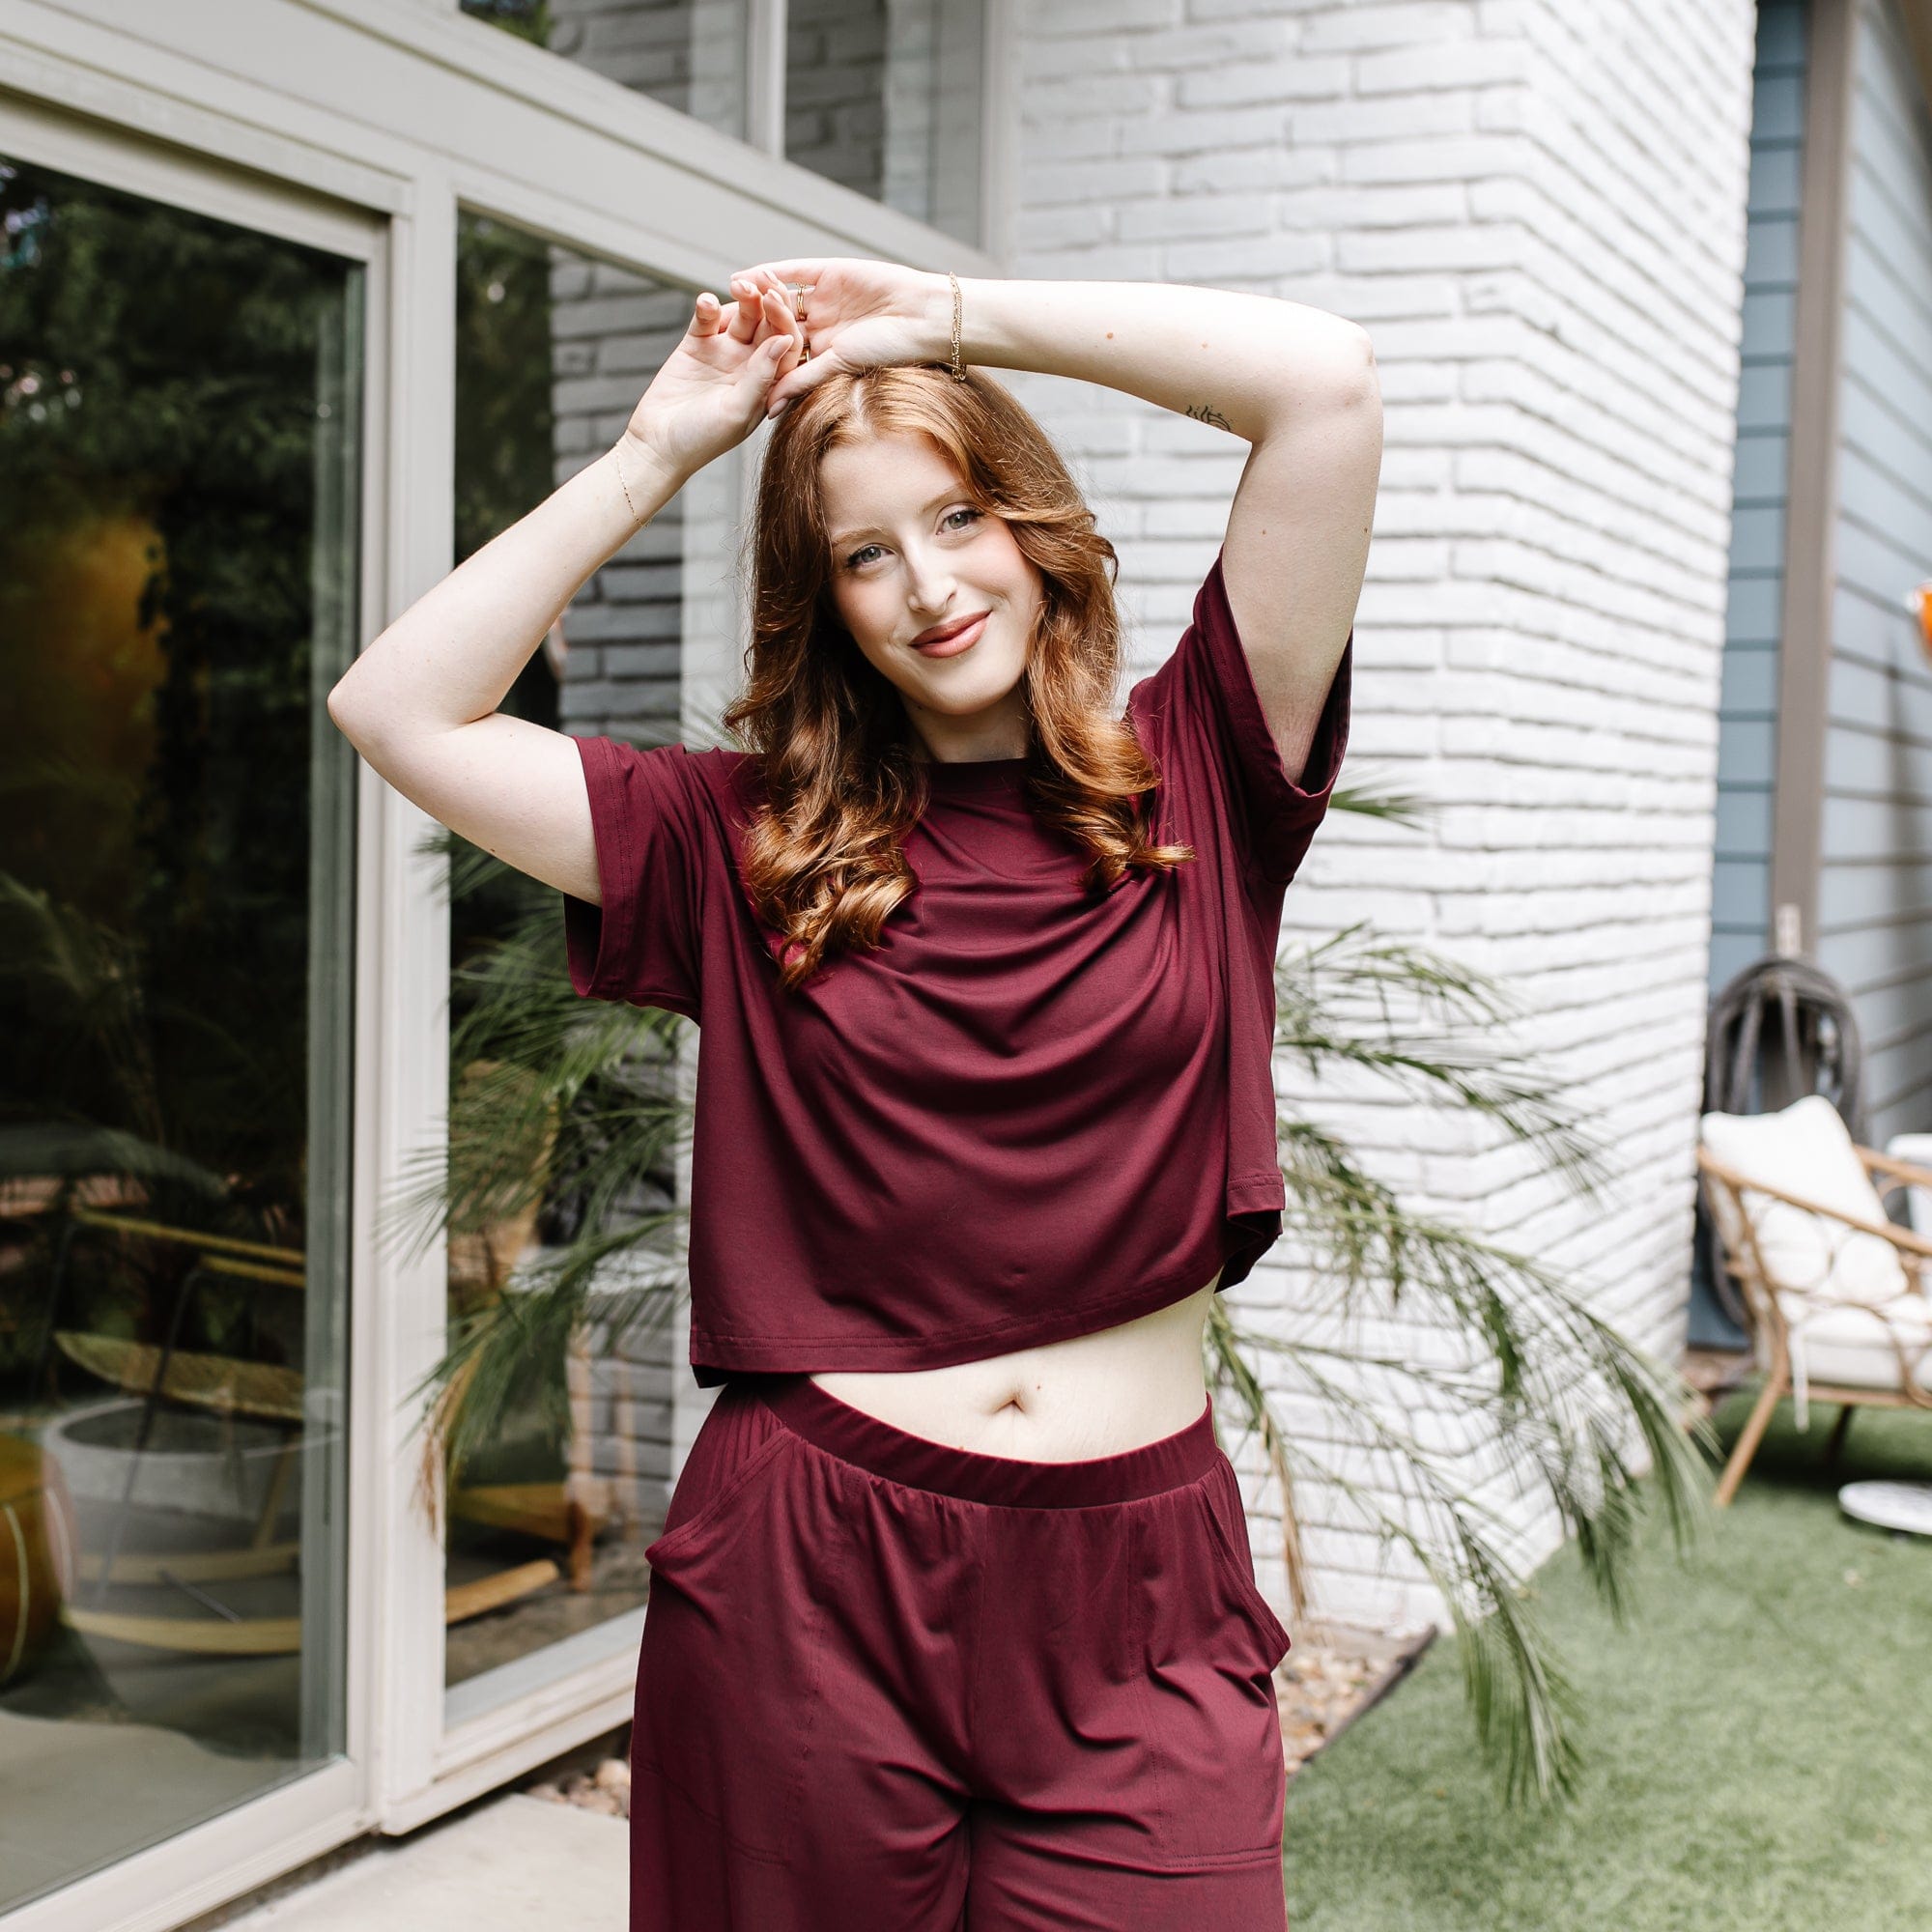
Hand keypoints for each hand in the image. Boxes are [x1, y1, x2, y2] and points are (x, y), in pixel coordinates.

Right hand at [622, 281, 808, 481]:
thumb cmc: (703, 439)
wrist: (659, 445)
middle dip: (768, 301)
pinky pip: (706, 319)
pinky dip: (707, 307)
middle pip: (767, 324)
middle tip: (765, 280)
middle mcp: (752, 364)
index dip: (785, 322)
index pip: (785, 345)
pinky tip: (706, 301)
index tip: (779, 302)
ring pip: (741, 316)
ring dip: (743, 298)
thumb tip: (785, 340)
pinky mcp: (696, 345)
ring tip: (740, 285)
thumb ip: (761, 376)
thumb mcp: (737, 410)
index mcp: (770, 383)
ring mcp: (725, 352)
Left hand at [726, 259, 949, 419]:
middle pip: (779, 326)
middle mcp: (823, 326)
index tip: (727, 370)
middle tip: (720, 328)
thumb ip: (800, 382)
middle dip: (752, 326)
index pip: (785, 357)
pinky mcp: (829, 273)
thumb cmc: (887, 349)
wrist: (920, 314)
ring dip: (756, 296)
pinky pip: (794, 273)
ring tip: (729, 296)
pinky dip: (772, 272)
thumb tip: (765, 409)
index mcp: (825, 353)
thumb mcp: (837, 367)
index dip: (758, 361)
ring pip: (783, 297)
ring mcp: (825, 299)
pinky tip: (747, 274)